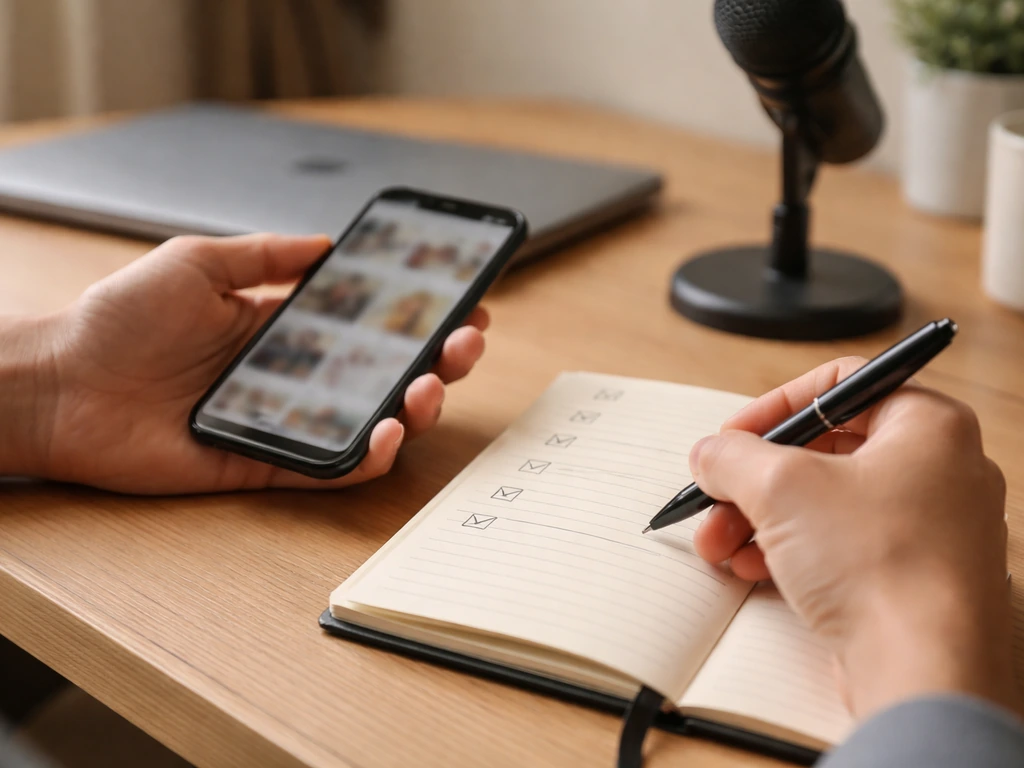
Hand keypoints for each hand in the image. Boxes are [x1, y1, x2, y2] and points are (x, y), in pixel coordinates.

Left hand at [9, 234, 487, 493]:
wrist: (60, 382)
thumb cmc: (118, 317)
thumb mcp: (197, 262)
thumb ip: (267, 254)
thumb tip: (330, 242)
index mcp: (284, 327)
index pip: (369, 323)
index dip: (419, 315)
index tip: (462, 301)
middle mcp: (295, 376)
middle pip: (385, 374)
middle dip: (437, 358)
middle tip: (464, 342)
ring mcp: (286, 422)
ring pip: (371, 422)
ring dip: (416, 406)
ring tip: (430, 385)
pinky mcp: (267, 464)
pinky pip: (330, 467)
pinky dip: (369, 455)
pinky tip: (391, 430)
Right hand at [690, 357, 1017, 718]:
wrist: (924, 670)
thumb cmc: (878, 565)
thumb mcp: (779, 486)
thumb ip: (733, 455)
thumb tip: (711, 453)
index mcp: (928, 425)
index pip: (840, 385)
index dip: (775, 406)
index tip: (734, 435)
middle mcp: (941, 469)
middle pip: (824, 450)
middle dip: (754, 479)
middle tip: (716, 497)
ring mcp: (933, 527)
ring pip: (828, 503)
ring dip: (761, 519)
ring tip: (720, 544)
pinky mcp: (915, 576)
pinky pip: (843, 546)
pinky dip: (792, 551)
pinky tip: (752, 570)